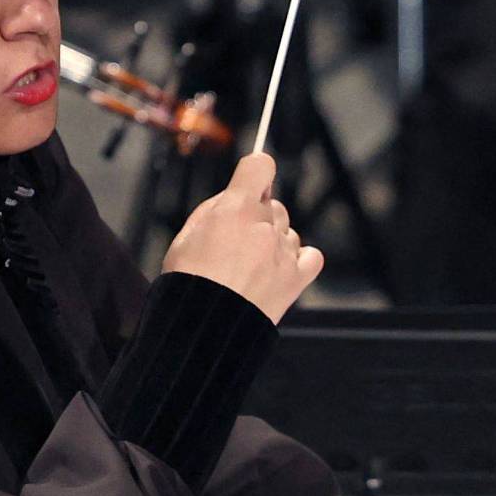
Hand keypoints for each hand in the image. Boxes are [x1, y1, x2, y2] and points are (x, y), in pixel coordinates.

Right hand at [161, 153, 323, 322]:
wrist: (204, 329)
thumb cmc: (188, 283)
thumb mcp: (185, 235)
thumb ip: (214, 209)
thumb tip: (232, 198)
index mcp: (236, 208)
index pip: (260, 166)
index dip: (254, 172)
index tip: (249, 183)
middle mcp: (264, 226)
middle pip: (273, 204)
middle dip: (257, 215)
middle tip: (236, 240)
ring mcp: (283, 252)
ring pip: (288, 231)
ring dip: (274, 240)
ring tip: (250, 266)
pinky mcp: (296, 278)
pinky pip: (311, 256)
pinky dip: (299, 259)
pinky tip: (280, 268)